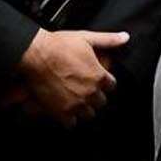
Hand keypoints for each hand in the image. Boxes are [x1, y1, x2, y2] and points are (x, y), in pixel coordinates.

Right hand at [3, 28, 128, 126]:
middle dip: (95, 97)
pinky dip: (68, 119)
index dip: (104, 82)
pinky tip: (64, 111)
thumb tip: (125, 37)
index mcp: (99, 76)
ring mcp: (76, 103)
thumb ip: (108, 40)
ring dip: (84, 109)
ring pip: (88, 114)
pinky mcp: (61, 112)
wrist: (36, 55)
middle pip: (101, 102)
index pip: (111, 86)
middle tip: (85, 91)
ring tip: (76, 102)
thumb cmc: (59, 45)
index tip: (97, 80)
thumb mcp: (86, 38)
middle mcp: (90, 92)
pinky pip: (71, 123)